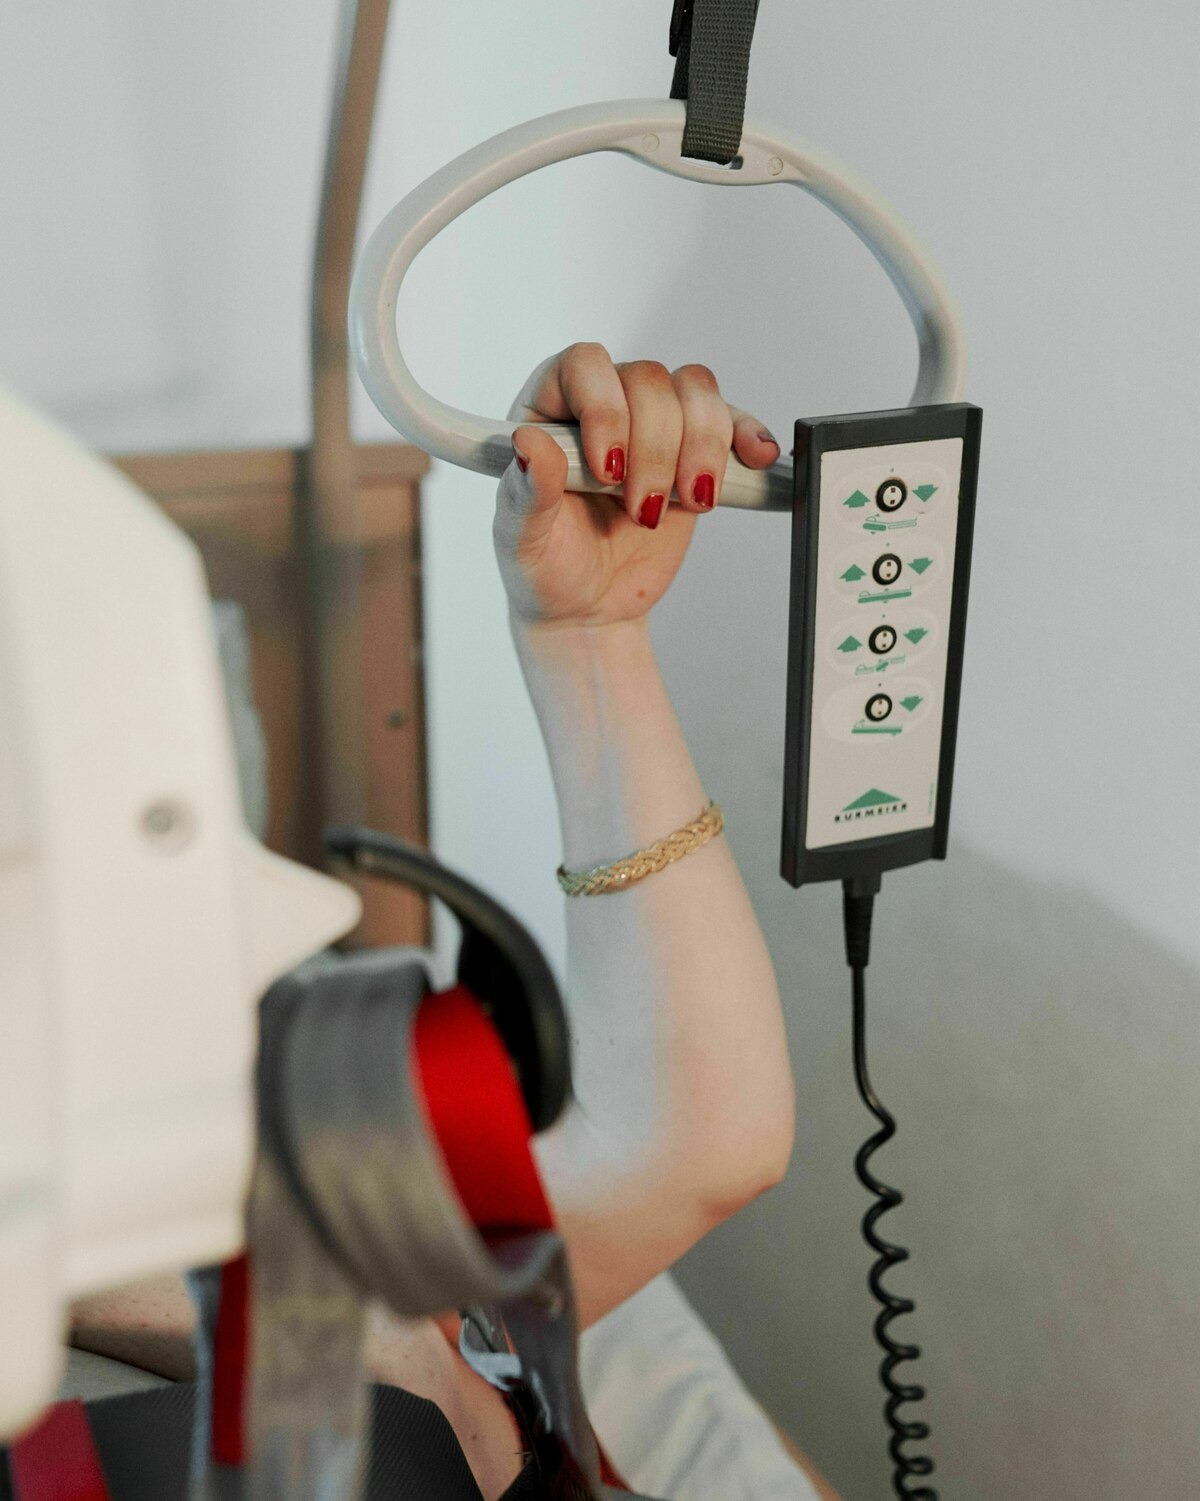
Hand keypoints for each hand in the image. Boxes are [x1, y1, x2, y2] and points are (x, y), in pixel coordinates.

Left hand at [493, 343, 779, 632]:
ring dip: (699, 449)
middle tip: (641, 511)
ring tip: (687, 502)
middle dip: (654, 450)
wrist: (587, 606)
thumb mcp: (522, 537)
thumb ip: (527, 490)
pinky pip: (730, 419)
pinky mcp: (693, 451)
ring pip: (694, 392)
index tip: (609, 469)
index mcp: (550, 409)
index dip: (606, 409)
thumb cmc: (546, 567)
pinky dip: (747, 436)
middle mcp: (603, 404)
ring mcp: (652, 425)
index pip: (585, 366)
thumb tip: (529, 443)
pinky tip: (754, 458)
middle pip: (649, 380)